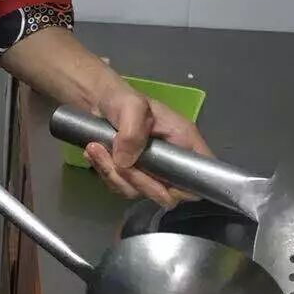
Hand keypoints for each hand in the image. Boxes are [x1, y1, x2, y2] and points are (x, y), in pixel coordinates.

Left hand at [85, 84, 212, 206]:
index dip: (184, 186)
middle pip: (165, 193)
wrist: (100, 101)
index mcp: (184, 141)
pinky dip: (105, 173)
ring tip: (95, 148)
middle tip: (115, 160)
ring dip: (114, 175)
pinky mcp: (132, 175)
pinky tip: (94, 153)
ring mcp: (151, 171)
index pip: (200, 176)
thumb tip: (126, 163)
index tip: (158, 178)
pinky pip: (121, 186)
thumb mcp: (131, 106)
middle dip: (137, 181)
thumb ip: (132, 132)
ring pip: (138, 191)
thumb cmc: (123, 99)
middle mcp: (171, 161)